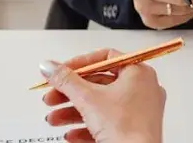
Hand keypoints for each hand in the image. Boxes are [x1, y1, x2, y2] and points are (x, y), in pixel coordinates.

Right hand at [40, 49, 165, 142]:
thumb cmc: (125, 127)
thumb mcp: (87, 98)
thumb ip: (65, 79)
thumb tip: (50, 66)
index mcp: (138, 73)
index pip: (105, 58)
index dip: (79, 64)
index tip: (61, 71)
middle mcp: (143, 89)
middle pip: (99, 84)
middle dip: (70, 93)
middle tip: (52, 96)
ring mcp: (140, 111)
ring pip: (100, 106)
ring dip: (72, 111)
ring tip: (54, 119)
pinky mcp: (134, 130)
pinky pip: (107, 123)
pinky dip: (86, 127)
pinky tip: (70, 134)